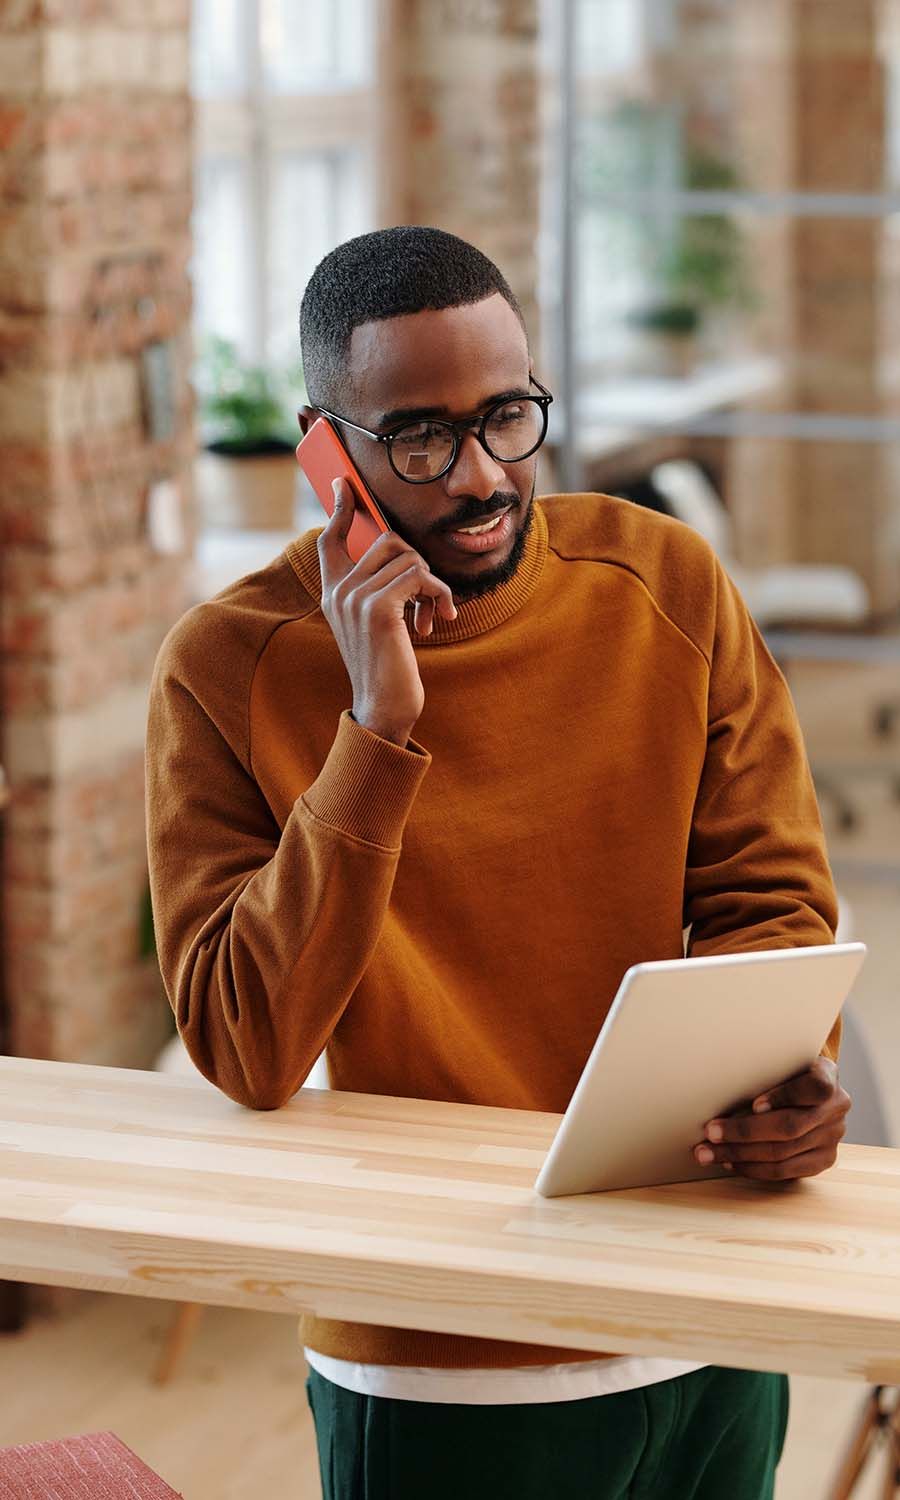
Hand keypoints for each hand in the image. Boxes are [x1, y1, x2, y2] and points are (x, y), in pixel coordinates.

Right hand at [317, 478, 456, 745]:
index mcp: (334, 593)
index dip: (340, 508)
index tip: (344, 483)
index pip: (329, 539)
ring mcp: (355, 598)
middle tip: (428, 598)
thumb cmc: (387, 666)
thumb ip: (379, 589)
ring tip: (434, 614)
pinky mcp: (379, 609)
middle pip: (388, 540)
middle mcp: (339, 591)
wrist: (385, 708)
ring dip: (433, 585)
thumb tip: (401, 554)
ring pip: (409, 557)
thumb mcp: (377, 623)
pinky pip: (419, 576)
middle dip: (418, 564)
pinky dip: (438, 595)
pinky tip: (438, 620)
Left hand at [691, 1056, 850, 1181]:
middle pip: (789, 1126)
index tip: (754, 1104)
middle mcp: (836, 1107)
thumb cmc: (786, 1074)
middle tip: (711, 1132)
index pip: (814, 1087)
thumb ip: (765, 1072)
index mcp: (827, 1075)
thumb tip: (718, 1089)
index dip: (784, 1096)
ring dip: (740, 1154)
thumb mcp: (782, 1063)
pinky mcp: (824, 1160)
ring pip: (783, 1153)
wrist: (811, 1092)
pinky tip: (732, 1162)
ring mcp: (833, 1136)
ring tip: (710, 1152)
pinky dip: (754, 1168)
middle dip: (744, 1131)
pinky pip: (786, 1171)